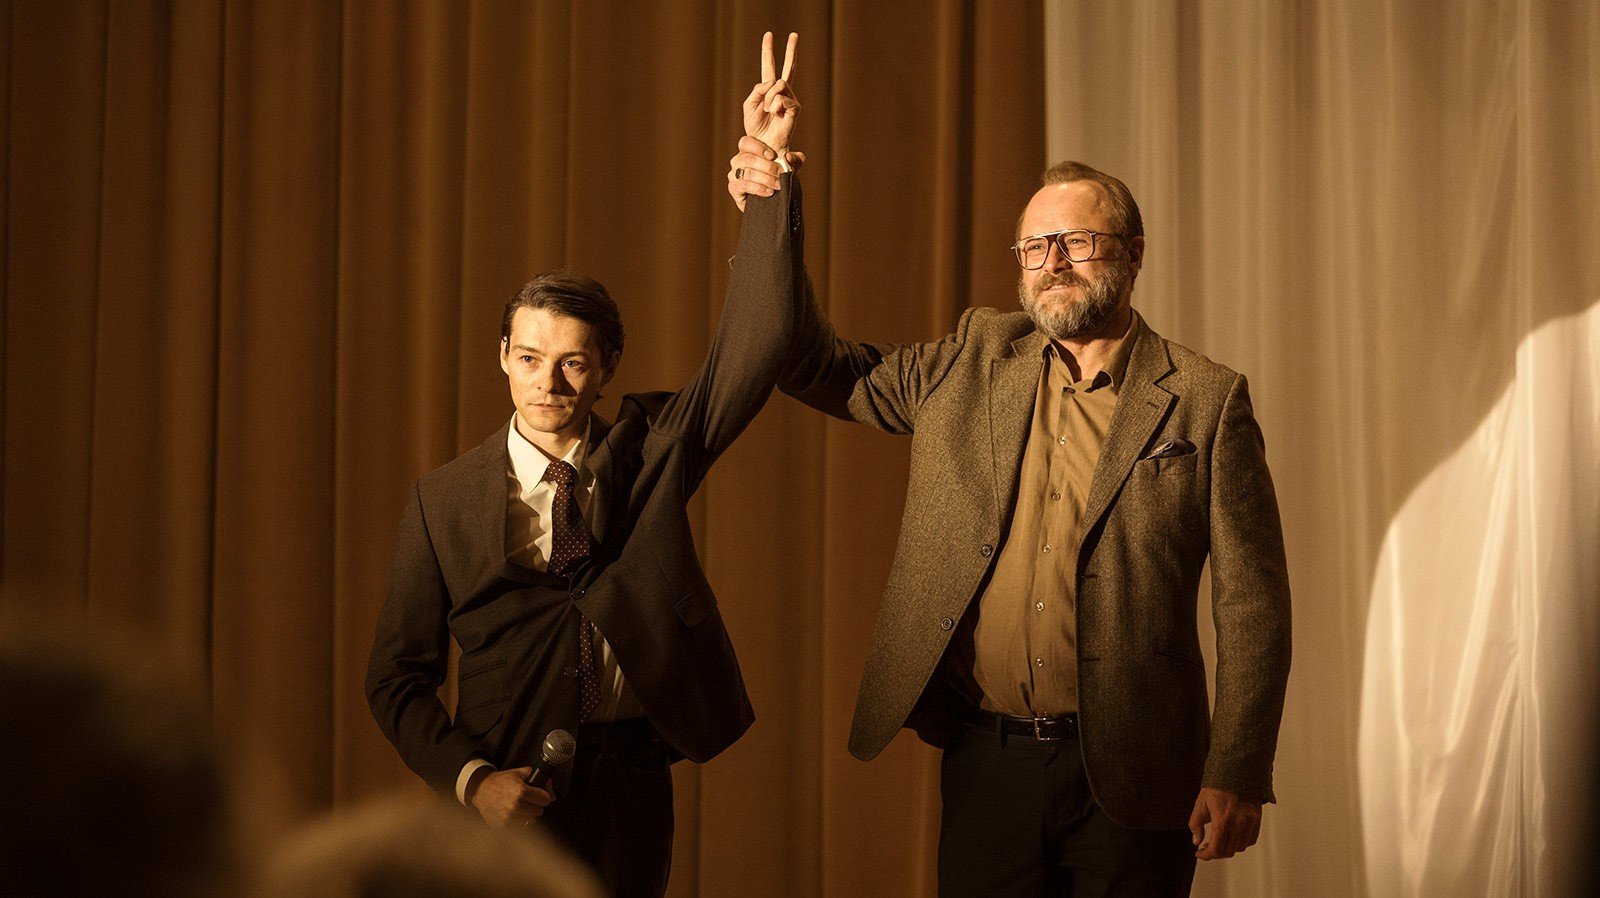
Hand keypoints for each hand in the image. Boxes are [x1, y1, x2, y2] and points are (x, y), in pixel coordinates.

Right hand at [467, 766, 552, 827]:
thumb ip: (540, 779)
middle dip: (534, 805)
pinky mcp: (503, 827)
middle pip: (539, 811)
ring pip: (531, 821)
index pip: (545, 800)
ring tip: (518, 807)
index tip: (538, 795)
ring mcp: (509, 819)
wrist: (481, 790)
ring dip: (527, 815)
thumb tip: (553, 795)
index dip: (543, 796)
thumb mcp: (521, 773)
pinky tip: (513, 814)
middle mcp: (515, 807)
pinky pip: (521, 828)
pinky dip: (519, 822)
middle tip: (526, 800)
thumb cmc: (501, 781)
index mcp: (521, 792)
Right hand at [727, 135, 806, 210]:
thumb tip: (788, 157)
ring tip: (778, 185)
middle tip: (781, 174)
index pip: (745, 142)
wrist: (774, 200)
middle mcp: (738, 160)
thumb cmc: (780, 177)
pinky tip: (769, 192)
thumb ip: (795, 159)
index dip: (758, 148)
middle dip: (768, 167)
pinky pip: (744, 185)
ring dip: (766, 179)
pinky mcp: (734, 188)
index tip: (773, 156)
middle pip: (748, 158)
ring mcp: (734, 174)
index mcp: (748, 150)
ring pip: (748, 173)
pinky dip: (759, 189)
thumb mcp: (791, 167)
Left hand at [742, 31, 799, 157]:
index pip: (769, 66)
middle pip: (788, 67)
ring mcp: (790, 99)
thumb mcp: (749, 105)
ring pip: (779, 85)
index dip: (768, 51)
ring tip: (768, 111)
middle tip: (794, 34)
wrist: (762, 144)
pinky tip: (774, 114)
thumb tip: (772, 82)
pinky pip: (782, 98)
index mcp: (769, 89)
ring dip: (769, 98)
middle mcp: (782, 92)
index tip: (769, 35)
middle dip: (791, 50)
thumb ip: (758, 90)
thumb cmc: (755, 127)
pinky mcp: (795, 109)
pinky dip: (775, 105)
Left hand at [1188, 787, 1261, 859]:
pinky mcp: (1257, 819)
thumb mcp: (1200, 804)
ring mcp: (1250, 821)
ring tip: (1219, 841)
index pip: (1216, 849)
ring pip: (1240, 847)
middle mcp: (1239, 822)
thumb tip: (1196, 841)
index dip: (1206, 855)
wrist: (1236, 771)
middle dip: (1215, 853)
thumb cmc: (1217, 787)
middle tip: (1207, 848)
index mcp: (1223, 819)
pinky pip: (1251, 839)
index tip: (1200, 853)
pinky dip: (1241, 842)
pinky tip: (1232, 837)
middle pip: (1228, 851)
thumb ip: (1195, 825)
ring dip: (1228, 848)